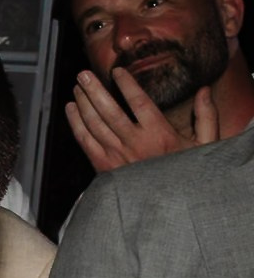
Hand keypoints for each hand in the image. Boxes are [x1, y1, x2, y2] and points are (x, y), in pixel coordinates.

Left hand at [65, 68, 214, 171]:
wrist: (170, 206)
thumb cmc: (189, 174)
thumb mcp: (206, 145)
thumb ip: (206, 116)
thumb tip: (203, 90)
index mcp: (160, 135)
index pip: (139, 102)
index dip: (127, 85)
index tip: (117, 71)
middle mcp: (135, 144)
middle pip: (109, 111)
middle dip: (94, 90)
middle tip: (83, 74)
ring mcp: (116, 157)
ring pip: (94, 124)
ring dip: (83, 103)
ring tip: (77, 86)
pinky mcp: (103, 168)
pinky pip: (84, 141)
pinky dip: (75, 123)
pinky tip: (70, 109)